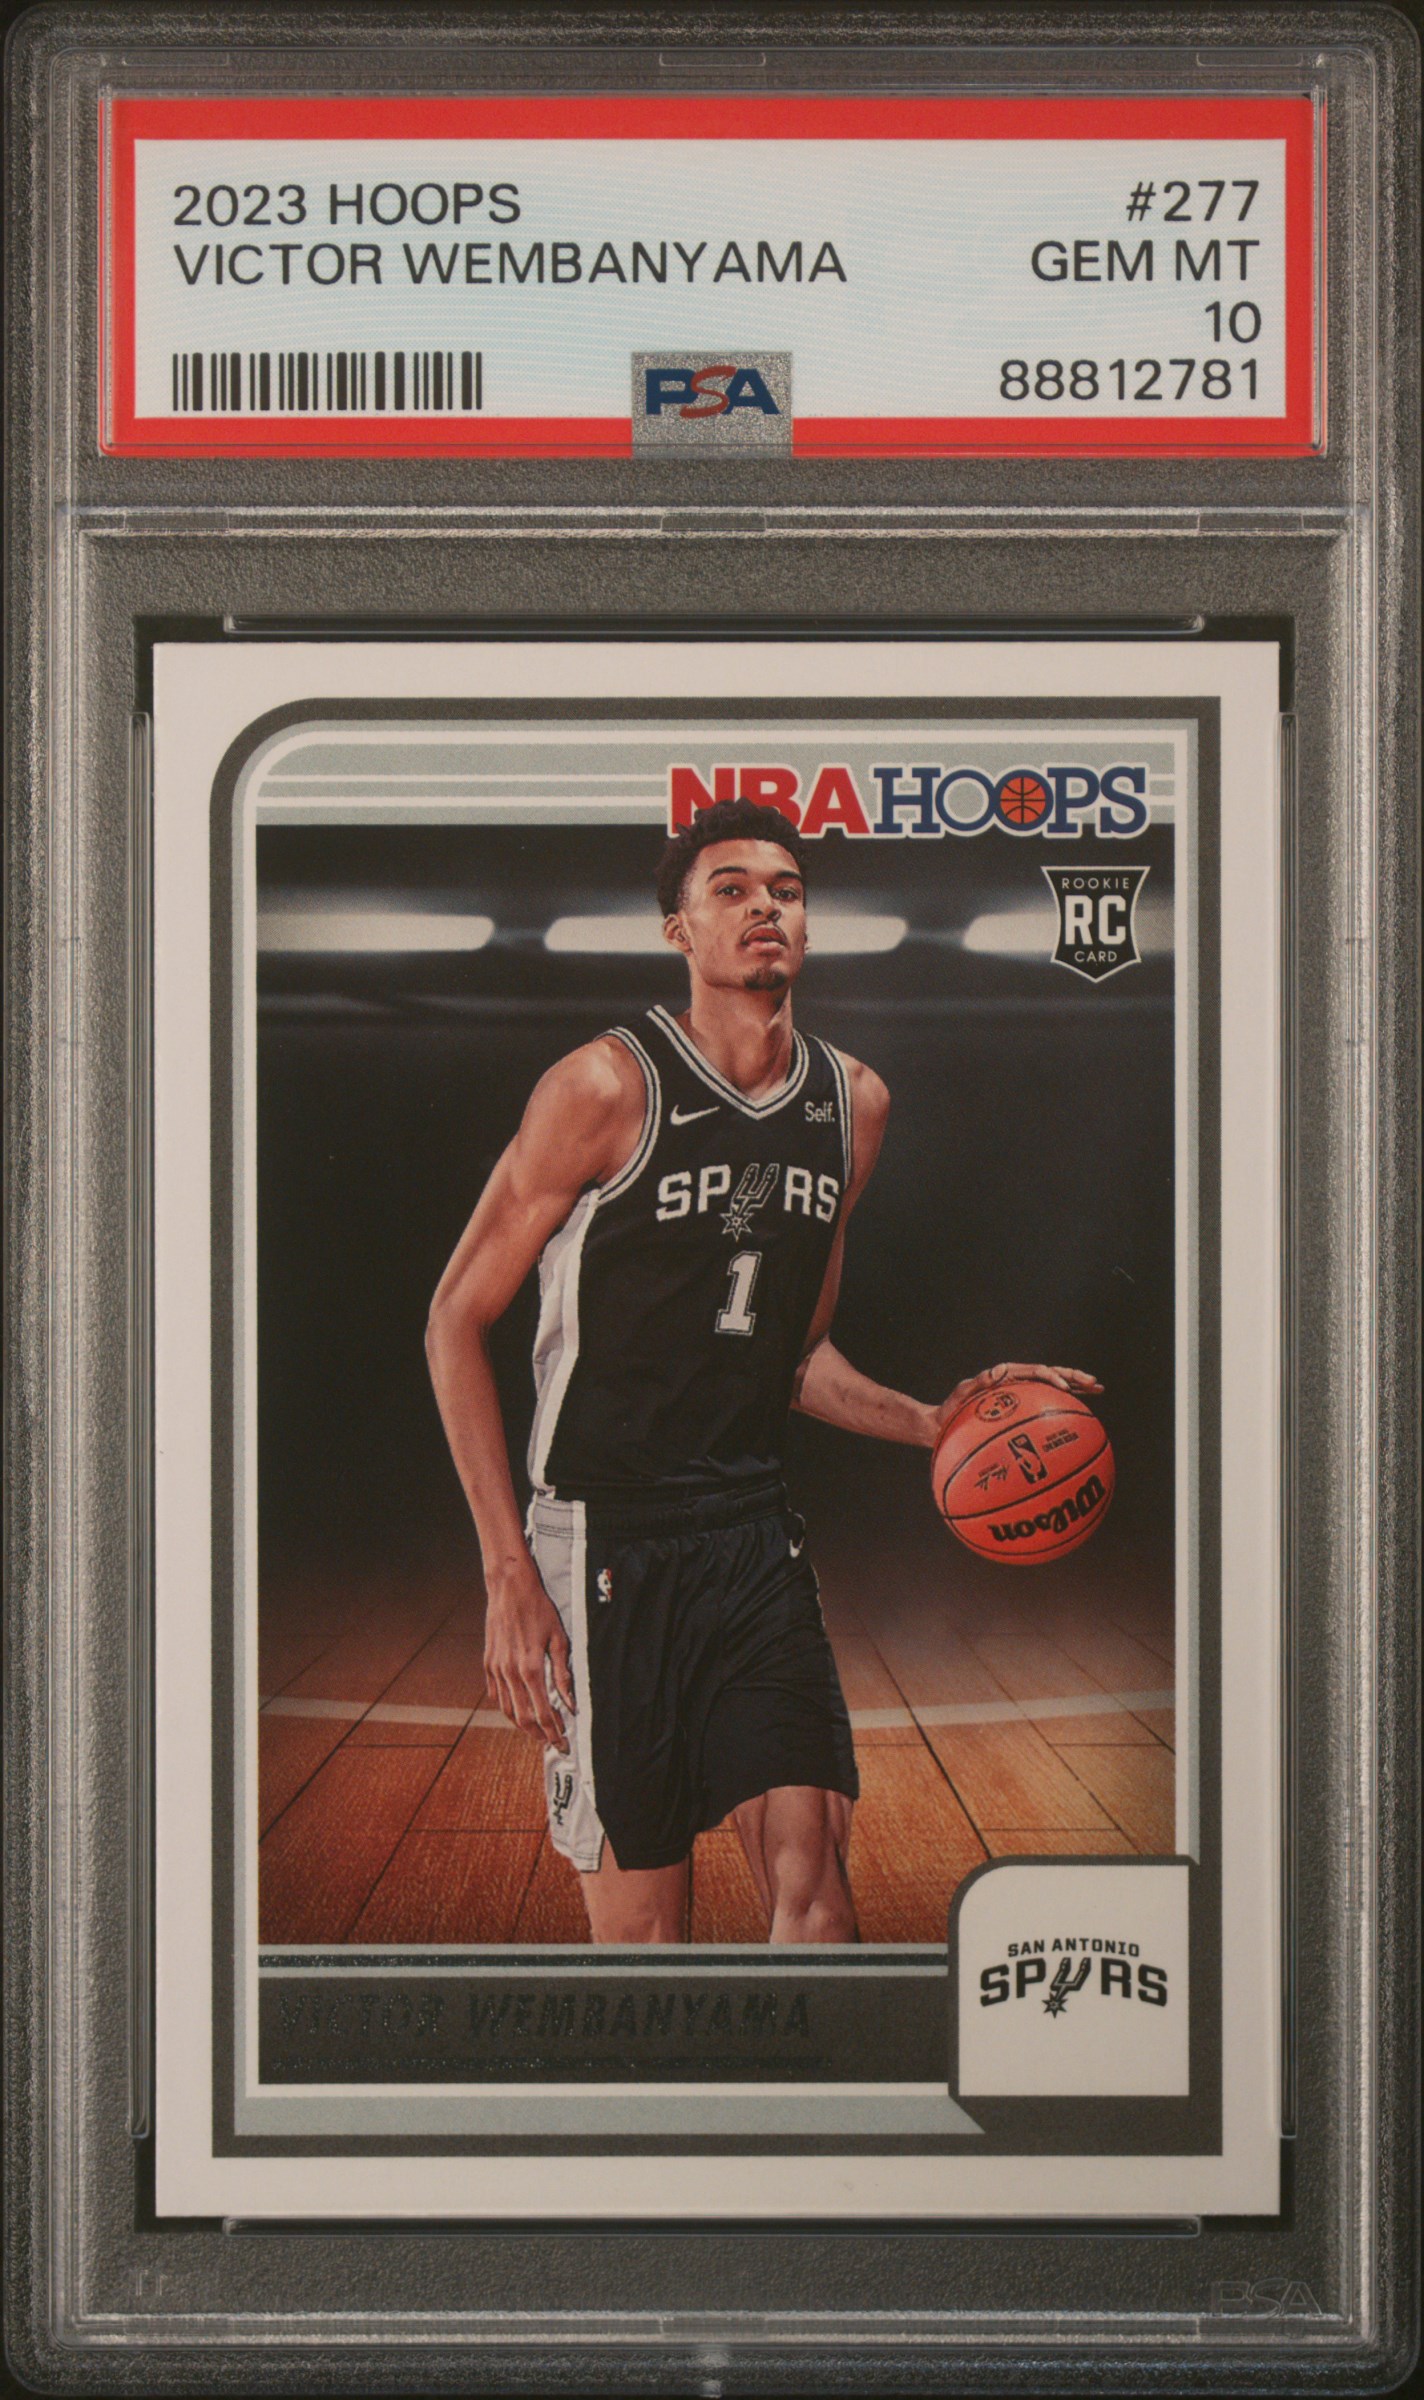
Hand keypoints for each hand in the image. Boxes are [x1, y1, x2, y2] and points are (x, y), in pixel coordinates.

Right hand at [482, 1554, 575, 1750]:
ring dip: (522, 1724)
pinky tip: (518, 1707)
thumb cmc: (539, 1610)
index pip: (543, 1713)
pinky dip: (507, 1706)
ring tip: (537, 1729)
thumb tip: (570, 1702)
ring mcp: (496, 1668)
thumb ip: (564, 1674)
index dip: (553, 1731)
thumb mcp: (559, 1639)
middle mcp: (510, 1673)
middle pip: (523, 1718)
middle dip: (538, 1734)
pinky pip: (495, 1693)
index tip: (563, 1741)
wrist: (510, 1588)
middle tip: (552, 1741)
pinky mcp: (488, 1662)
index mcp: (531, 1668)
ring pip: (507, 1709)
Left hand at [932, 1360, 1103, 1439]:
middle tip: (1094, 1383)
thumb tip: (997, 1371)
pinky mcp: (1022, 1407)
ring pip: (1054, 1387)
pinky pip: (1047, 1404)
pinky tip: (1082, 1414)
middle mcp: (1017, 1381)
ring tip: (1098, 1389)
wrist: (944, 1425)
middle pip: (1051, 1374)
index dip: (1051, 1377)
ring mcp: (1021, 1394)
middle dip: (1073, 1377)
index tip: (1063, 1388)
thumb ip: (976, 1382)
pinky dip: (1066, 1405)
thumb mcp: (961, 1394)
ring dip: (1076, 1387)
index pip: (1035, 1371)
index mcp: (1006, 1375)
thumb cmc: (950, 1411)